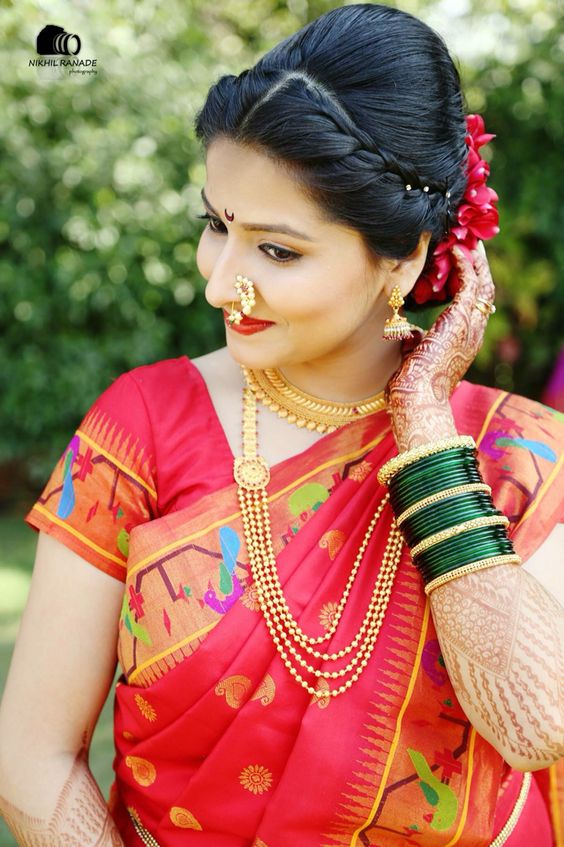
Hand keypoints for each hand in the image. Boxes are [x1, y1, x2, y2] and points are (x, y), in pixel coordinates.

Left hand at [386, 242, 495, 450]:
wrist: (416, 399)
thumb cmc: (410, 385)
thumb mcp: (413, 357)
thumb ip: (414, 341)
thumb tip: (407, 331)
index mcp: (463, 342)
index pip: (473, 306)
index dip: (469, 283)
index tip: (461, 265)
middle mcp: (472, 333)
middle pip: (484, 292)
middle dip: (478, 267)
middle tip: (471, 246)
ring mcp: (470, 327)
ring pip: (482, 285)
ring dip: (475, 261)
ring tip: (468, 242)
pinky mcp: (461, 321)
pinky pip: (470, 285)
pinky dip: (465, 266)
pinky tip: (456, 251)